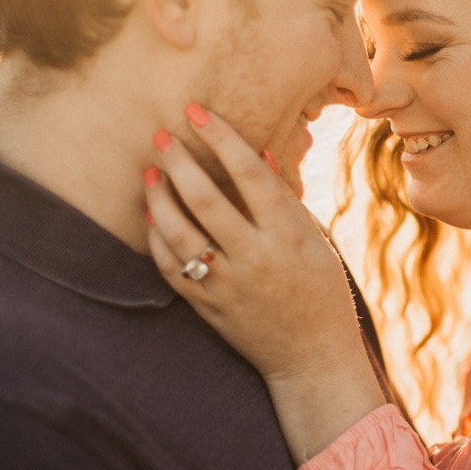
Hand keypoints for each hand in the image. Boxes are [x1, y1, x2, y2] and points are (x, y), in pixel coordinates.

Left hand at [145, 104, 385, 459]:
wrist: (313, 357)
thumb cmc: (320, 291)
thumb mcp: (314, 240)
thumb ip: (284, 198)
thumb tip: (259, 152)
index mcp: (289, 236)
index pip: (250, 175)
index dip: (221, 139)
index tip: (197, 112)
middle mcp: (257, 258)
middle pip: (207, 200)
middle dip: (179, 161)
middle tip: (160, 134)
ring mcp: (229, 285)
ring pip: (180, 233)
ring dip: (159, 197)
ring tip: (150, 170)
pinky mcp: (208, 308)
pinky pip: (171, 268)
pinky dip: (156, 239)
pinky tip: (151, 215)